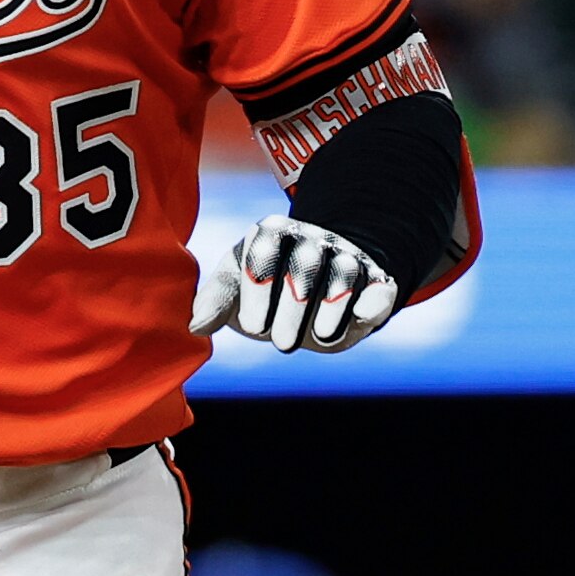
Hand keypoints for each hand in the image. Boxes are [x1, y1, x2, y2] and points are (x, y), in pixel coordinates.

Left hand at [190, 214, 397, 353]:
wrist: (312, 290)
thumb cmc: (262, 292)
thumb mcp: (236, 291)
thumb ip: (215, 302)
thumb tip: (195, 328)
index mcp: (269, 233)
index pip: (263, 253)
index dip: (259, 291)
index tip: (252, 327)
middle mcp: (310, 237)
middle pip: (305, 265)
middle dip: (293, 307)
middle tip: (280, 342)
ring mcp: (345, 255)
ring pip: (344, 274)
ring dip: (329, 309)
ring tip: (317, 337)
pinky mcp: (374, 279)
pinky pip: (380, 286)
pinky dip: (375, 300)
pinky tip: (363, 316)